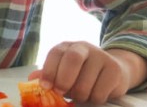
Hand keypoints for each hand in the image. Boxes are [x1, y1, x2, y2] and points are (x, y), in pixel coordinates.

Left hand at [27, 42, 146, 103]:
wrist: (114, 71)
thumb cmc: (82, 73)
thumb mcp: (63, 71)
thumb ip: (49, 75)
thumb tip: (32, 79)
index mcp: (68, 46)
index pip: (56, 53)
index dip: (49, 70)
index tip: (45, 86)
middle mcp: (85, 47)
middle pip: (73, 59)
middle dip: (64, 80)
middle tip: (61, 93)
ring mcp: (101, 57)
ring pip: (85, 84)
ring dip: (80, 96)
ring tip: (81, 94)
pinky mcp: (114, 70)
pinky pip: (99, 93)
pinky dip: (94, 100)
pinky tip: (95, 94)